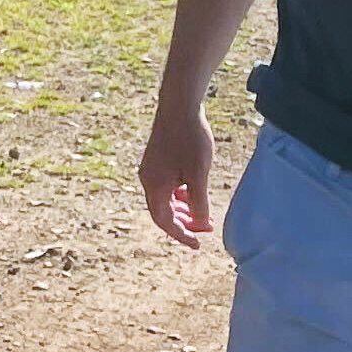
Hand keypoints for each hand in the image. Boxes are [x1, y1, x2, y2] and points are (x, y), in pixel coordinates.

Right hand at [138, 100, 215, 248]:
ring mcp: (150, 168)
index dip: (181, 235)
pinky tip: (192, 191)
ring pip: (164, 199)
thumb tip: (201, 225)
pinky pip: (165, 186)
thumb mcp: (199, 175)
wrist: (179, 106)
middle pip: (162, 212)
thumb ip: (199, 203)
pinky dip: (178, 195)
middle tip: (203, 230)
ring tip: (200, 214)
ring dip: (181, 209)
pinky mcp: (156, 159)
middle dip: (183, 224)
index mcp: (155, 187)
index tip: (197, 245)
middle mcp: (147, 180)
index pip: (165, 221)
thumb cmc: (190, 139)